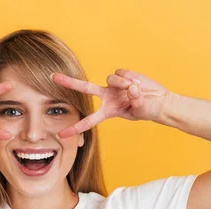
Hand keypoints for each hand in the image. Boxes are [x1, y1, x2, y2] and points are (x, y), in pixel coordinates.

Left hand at [51, 69, 169, 137]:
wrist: (158, 100)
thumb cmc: (148, 110)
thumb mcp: (141, 110)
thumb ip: (136, 100)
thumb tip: (131, 88)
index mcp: (108, 111)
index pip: (88, 121)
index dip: (75, 128)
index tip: (61, 134)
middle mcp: (106, 97)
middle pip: (84, 88)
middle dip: (69, 82)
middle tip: (52, 77)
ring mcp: (112, 85)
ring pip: (111, 79)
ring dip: (125, 84)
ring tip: (136, 90)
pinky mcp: (121, 74)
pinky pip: (121, 73)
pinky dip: (131, 78)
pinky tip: (137, 83)